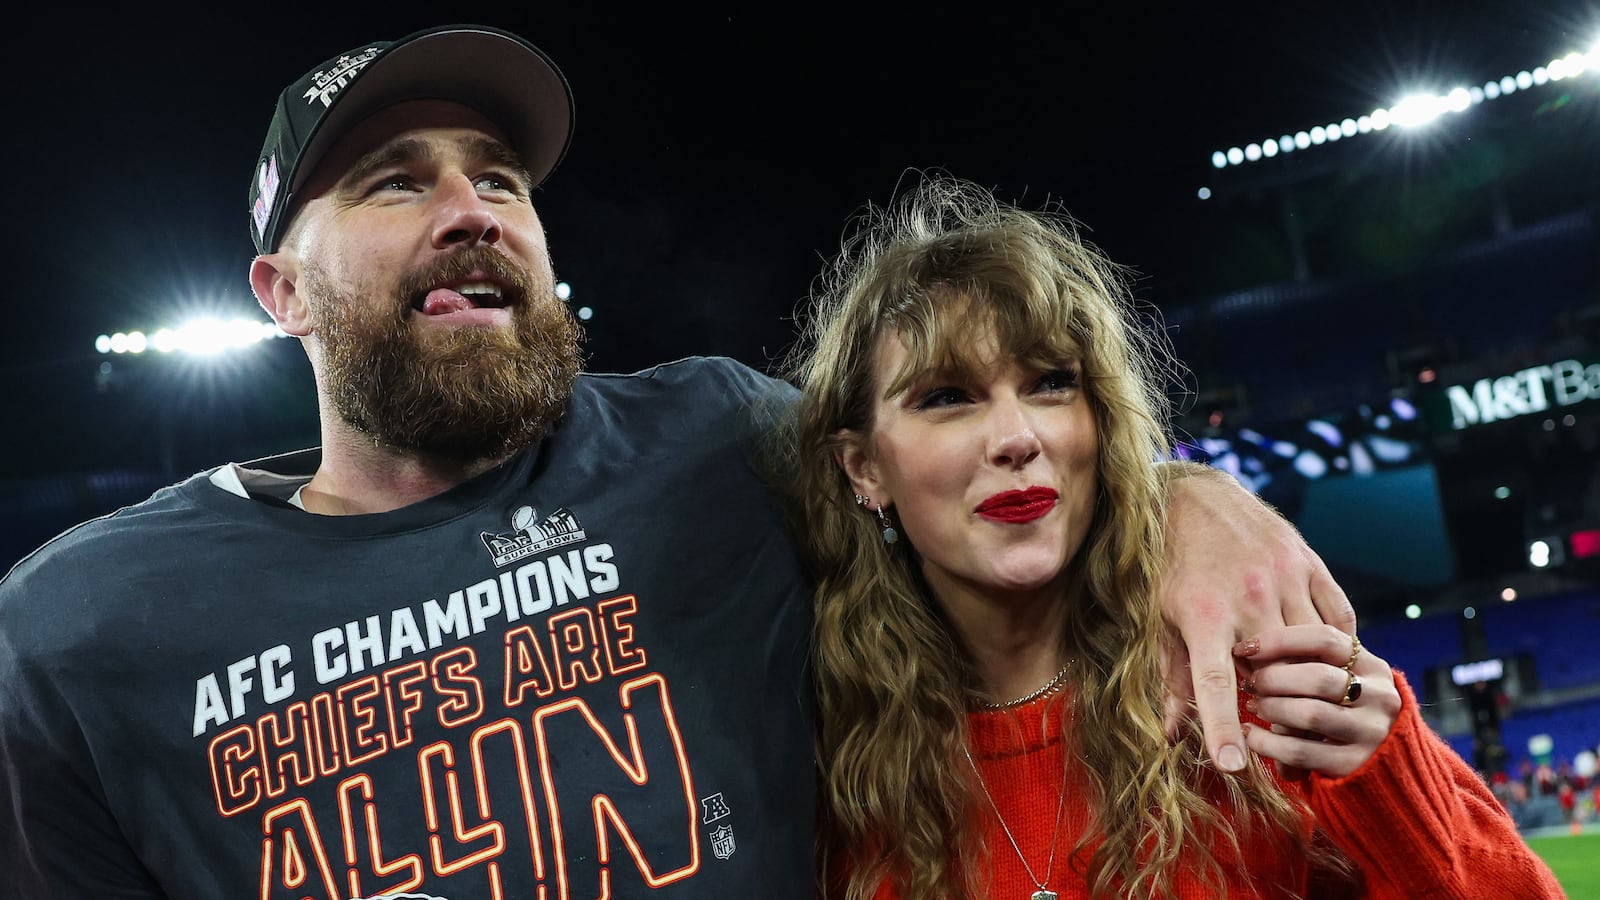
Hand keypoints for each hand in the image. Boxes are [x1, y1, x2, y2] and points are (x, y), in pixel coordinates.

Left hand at [1157, 463, 1356, 772]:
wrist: (1194, 495)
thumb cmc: (1169, 563)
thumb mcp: (1159, 618)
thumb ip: (1172, 677)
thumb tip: (1173, 736)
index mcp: (1203, 615)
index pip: (1214, 685)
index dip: (1223, 728)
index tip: (1233, 766)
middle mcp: (1249, 597)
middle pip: (1275, 672)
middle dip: (1273, 701)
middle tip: (1266, 711)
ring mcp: (1285, 577)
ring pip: (1313, 648)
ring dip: (1306, 675)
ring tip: (1294, 686)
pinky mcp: (1310, 563)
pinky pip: (1338, 619)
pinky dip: (1334, 645)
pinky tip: (1321, 656)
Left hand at [1234, 624, 1401, 778]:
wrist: (1379, 762)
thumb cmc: (1341, 707)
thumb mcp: (1340, 678)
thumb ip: (1310, 661)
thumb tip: (1252, 648)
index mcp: (1373, 667)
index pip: (1325, 639)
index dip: (1280, 640)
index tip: (1246, 647)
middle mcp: (1379, 698)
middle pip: (1318, 677)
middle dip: (1273, 678)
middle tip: (1250, 682)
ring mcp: (1370, 733)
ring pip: (1310, 714)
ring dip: (1271, 708)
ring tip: (1253, 705)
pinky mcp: (1354, 764)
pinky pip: (1300, 751)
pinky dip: (1266, 742)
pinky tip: (1250, 734)